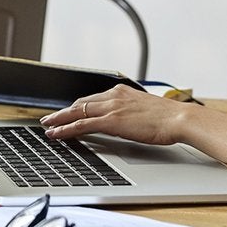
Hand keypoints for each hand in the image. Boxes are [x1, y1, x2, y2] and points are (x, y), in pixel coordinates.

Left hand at [39, 85, 191, 145]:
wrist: (179, 118)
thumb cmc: (168, 118)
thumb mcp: (144, 109)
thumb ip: (130, 112)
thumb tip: (126, 121)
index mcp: (121, 92)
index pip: (92, 99)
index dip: (76, 107)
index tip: (67, 111)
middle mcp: (113, 96)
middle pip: (80, 103)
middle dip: (63, 112)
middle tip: (50, 118)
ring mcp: (111, 107)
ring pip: (77, 112)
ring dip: (59, 120)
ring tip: (47, 126)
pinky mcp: (112, 121)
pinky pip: (82, 125)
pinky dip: (66, 129)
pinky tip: (57, 134)